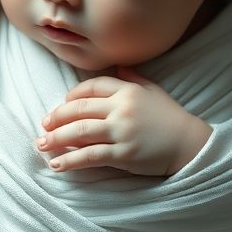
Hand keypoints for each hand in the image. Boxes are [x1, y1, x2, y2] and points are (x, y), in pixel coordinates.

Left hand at [36, 67, 212, 175]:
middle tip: (44, 126)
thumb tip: (118, 66)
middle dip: (57, 117)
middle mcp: (122, 108)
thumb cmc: (171, 118)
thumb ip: (133, 78)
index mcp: (127, 90)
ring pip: (79, 132)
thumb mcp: (154, 91)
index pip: (90, 88)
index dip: (71, 97)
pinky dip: (70, 161)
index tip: (61, 106)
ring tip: (42, 145)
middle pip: (79, 109)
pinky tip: (57, 165)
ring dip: (56, 139)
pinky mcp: (123, 153)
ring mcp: (122, 131)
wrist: (189, 143)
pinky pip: (90, 156)